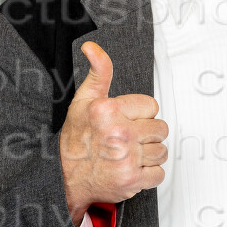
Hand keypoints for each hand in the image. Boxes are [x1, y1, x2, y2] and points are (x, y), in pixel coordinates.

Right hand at [59, 42, 167, 225]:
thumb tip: (92, 47)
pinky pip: (159, 173)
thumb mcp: (83, 100)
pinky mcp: (132, 179)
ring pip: (162, 151)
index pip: (151, 106)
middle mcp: (118, 133)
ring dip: (149, 155)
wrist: (65, 178)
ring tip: (128, 154)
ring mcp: (127, 157)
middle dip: (146, 134)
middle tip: (127, 139)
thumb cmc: (76, 140)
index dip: (139, 114)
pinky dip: (148, 174)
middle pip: (160, 128)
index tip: (125, 121)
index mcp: (108, 110)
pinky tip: (131, 168)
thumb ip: (98, 73)